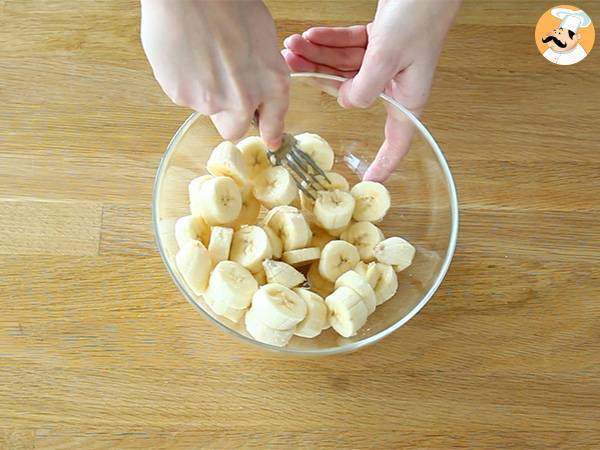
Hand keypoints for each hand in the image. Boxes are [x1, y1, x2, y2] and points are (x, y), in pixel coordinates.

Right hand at [140, 0, 288, 148]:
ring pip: (206, 108)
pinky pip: (184, 94)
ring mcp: (211, 102)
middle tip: (220, 88)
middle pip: (234, 129)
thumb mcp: (262, 36)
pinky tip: (185, 53)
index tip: (271, 139)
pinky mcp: (181, 96)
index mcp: (272, 83)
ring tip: (200, 53)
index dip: (270, 132)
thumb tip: (255, 86)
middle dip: (228, 116)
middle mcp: (244, 99)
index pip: (273, 123)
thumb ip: (261, 71)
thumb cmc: (227, 3)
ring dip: (204, 89)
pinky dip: (183, 80)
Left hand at [282, 0, 459, 179]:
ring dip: (317, 57)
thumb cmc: (421, 13)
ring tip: (293, 48)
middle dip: (320, 81)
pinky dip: (328, 42)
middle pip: (352, 94)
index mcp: (407, 96)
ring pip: (344, 68)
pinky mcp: (378, 41)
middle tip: (291, 72)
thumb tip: (345, 101)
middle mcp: (396, 83)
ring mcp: (385, 61)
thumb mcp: (389, 55)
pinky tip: (309, 37)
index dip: (384, 164)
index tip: (368, 181)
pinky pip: (347, 47)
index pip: (397, 142)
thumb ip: (364, 85)